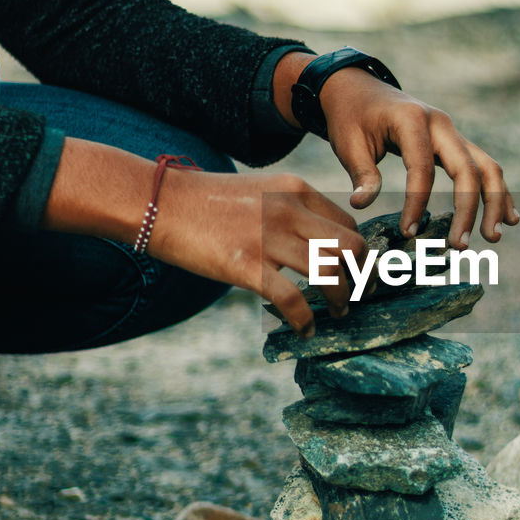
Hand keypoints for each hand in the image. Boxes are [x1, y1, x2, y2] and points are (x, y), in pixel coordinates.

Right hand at [42, 138, 363, 336]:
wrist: (157, 201)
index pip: (349, 222)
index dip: (359, 251)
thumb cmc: (204, 200)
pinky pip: (292, 300)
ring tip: (339, 313)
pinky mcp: (246, 266)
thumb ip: (288, 208)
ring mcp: (269, 238)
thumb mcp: (258, 190)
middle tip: (359, 294)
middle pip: (352, 246)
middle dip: (363, 275)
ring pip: (330, 273)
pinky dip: (306, 320)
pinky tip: (306, 330)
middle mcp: (289, 211)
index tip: (356, 270)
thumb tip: (312, 238)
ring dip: (341, 299)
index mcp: (295, 189)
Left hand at [319, 71, 518, 248]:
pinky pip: (485, 167)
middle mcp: (441, 124)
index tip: (408, 233)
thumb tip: (361, 206)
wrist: (360, 89)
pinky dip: (499, 192)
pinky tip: (509, 217)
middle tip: (460, 245)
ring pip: (486, 167)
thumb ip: (361, 174)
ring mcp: (453, 132)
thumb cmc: (351, 116)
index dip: (417, 202)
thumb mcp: (347, 143)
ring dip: (495, 203)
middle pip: (468, 168)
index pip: (423, 168)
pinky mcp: (456, 143)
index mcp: (412, 120)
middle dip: (467, 209)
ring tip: (493, 237)